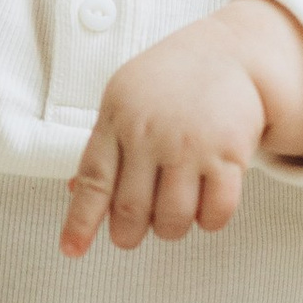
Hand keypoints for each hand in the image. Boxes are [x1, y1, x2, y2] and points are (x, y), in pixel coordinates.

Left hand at [61, 0, 302, 255]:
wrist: (230, 51)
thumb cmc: (169, 81)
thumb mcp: (125, 99)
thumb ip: (104, 145)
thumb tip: (73, 191)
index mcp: (117, 119)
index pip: (93, 180)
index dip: (80, 221)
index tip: (72, 251)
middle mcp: (149, 133)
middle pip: (131, 210)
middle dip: (128, 235)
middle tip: (131, 236)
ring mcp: (189, 144)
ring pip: (173, 219)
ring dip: (170, 230)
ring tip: (172, 217)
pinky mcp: (228, 154)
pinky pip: (216, 213)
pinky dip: (209, 221)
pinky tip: (206, 206)